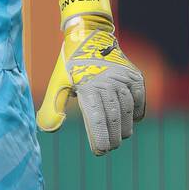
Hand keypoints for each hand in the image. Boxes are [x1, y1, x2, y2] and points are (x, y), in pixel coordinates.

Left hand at [36, 0, 145, 154]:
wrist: (90, 37)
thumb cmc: (71, 65)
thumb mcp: (58, 83)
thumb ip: (52, 108)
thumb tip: (49, 130)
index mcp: (87, 86)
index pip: (96, 118)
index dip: (99, 137)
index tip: (100, 152)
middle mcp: (107, 82)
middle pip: (113, 117)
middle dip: (111, 137)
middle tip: (108, 148)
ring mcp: (123, 78)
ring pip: (127, 110)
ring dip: (124, 127)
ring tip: (119, 138)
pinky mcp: (134, 75)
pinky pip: (139, 98)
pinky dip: (137, 111)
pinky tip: (133, 120)